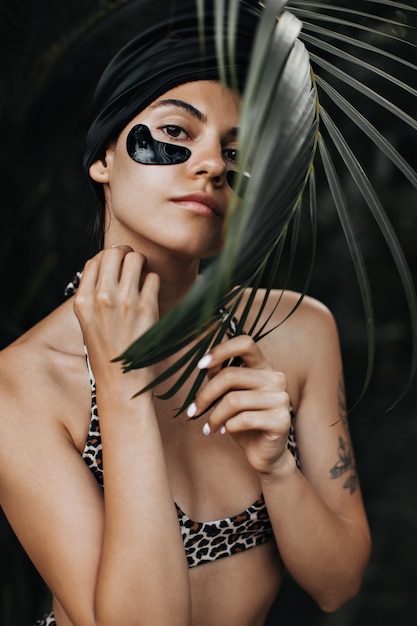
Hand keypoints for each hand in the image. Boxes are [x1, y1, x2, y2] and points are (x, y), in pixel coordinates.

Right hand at [73, 245, 159, 389]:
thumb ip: (93, 294)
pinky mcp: (147, 308)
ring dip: (141, 264)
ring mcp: (125, 301)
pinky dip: (153, 282)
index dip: (107, 259)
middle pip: (114, 252)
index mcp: (82, 300)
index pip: (94, 260)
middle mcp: (101, 297)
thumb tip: (109, 266)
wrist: (121, 382)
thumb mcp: (88, 322)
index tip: (115, 267)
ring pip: (136, 259)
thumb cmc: (106, 351)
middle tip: (132, 264)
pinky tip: (150, 295)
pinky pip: (153, 277)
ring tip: (142, 276)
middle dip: (125, 254)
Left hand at [187, 335, 291, 474]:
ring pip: (234, 400)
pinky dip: (228, 426)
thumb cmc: (243, 420)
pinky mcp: (282, 420)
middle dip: (205, 394)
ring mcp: (281, 398)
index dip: (221, 350)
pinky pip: (244, 419)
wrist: (265, 452)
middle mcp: (275, 378)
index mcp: (263, 366)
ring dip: (214, 415)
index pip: (245, 343)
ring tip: (209, 426)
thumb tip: (206, 363)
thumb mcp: (229, 395)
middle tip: (193, 411)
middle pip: (231, 375)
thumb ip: (220, 376)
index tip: (200, 365)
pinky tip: (225, 431)